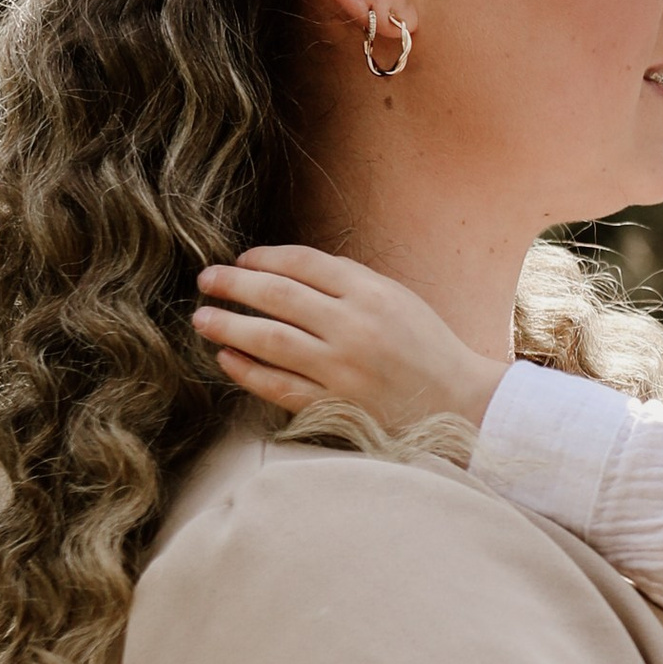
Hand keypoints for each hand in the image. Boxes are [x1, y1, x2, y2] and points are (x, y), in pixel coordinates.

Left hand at [191, 246, 509, 428]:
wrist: (460, 403)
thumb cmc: (426, 347)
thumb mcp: (397, 298)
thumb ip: (348, 283)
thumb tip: (284, 271)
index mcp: (372, 293)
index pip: (303, 264)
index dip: (264, 258)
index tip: (240, 260)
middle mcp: (355, 327)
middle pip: (278, 296)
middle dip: (234, 285)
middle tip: (206, 280)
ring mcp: (343, 369)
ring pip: (270, 340)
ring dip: (229, 326)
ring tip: (202, 318)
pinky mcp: (335, 405)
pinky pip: (279, 386)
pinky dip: (248, 371)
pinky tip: (227, 359)